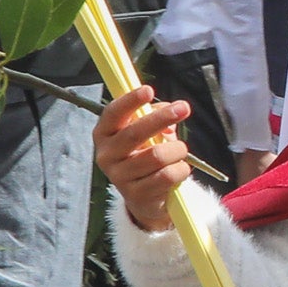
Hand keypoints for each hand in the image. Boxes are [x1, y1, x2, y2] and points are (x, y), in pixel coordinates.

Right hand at [94, 85, 193, 232]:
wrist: (144, 196)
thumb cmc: (144, 154)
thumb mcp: (146, 132)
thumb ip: (154, 114)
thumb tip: (171, 111)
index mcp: (104, 134)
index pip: (113, 113)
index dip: (130, 101)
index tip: (148, 89)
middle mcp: (107, 155)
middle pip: (135, 133)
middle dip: (162, 118)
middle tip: (183, 108)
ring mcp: (120, 177)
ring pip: (156, 155)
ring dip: (177, 149)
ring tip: (181, 150)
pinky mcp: (136, 195)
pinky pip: (167, 176)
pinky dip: (181, 169)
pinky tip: (180, 169)